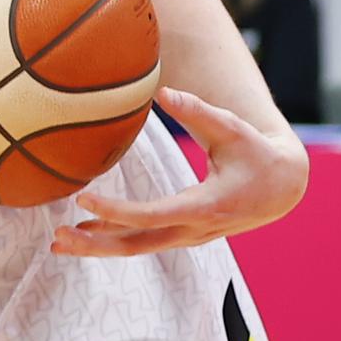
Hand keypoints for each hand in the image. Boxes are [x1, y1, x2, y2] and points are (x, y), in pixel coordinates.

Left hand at [51, 87, 308, 256]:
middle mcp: (195, 229)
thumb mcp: (232, 128)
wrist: (283, 186)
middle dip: (97, 243)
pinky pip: (144, 242)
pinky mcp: (183, 234)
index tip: (82, 198)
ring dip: (98, 246)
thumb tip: (164, 92)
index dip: (116, 211)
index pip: (153, 216)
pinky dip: (112, 240)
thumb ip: (198, 111)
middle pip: (138, 243)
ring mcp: (189, 237)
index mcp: (206, 205)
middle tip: (57, 236)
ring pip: (138, 248)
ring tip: (57, 241)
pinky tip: (84, 232)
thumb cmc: (255, 150)